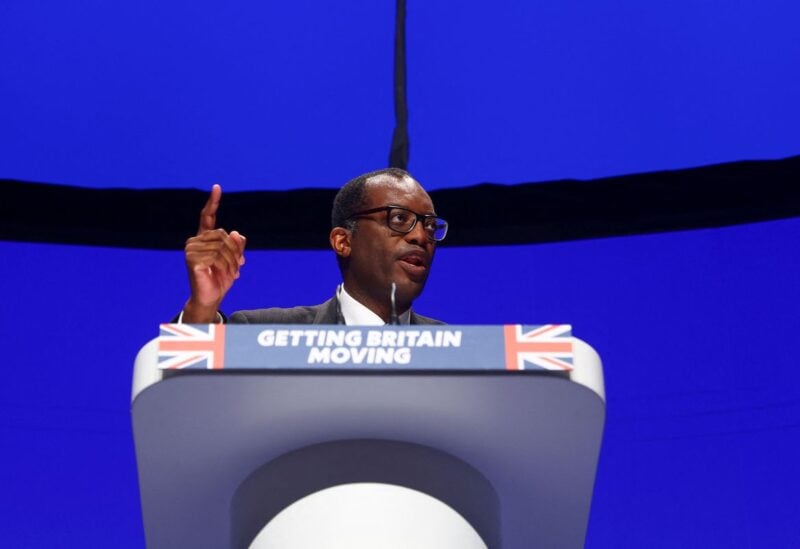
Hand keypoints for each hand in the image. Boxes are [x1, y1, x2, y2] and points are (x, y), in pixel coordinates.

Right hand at [182, 184, 245, 321]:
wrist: (211, 297)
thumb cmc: (221, 278)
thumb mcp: (234, 259)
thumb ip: (236, 245)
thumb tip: (234, 232)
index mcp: (204, 238)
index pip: (207, 217)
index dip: (212, 202)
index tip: (217, 187)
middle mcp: (195, 241)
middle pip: (223, 235)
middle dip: (234, 252)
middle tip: (237, 266)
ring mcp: (191, 249)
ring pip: (222, 246)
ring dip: (231, 261)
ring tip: (231, 273)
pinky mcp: (192, 259)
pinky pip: (217, 256)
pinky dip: (225, 267)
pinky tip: (223, 274)